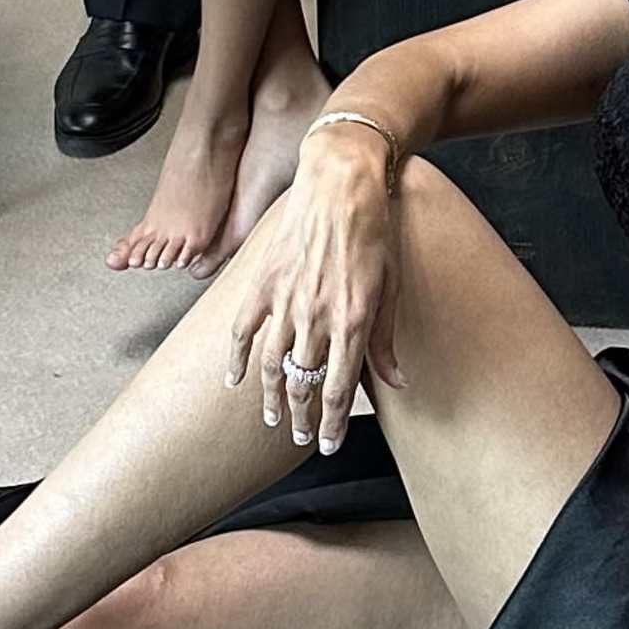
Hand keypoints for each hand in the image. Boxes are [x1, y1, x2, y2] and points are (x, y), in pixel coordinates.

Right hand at [216, 123, 405, 451]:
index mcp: (351, 322)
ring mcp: (285, 301)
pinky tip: (233, 379)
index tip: (325, 445)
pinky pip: (242, 330)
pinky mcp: (264, 282)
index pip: (336, 391)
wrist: (341, 183)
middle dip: (302, 418)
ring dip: (271, 398)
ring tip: (275, 418)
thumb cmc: (373, 232)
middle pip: (302, 384)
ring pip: (271, 365)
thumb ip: (385, 340)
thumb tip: (395, 383)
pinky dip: (235, 358)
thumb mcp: (390, 287)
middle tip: (301, 436)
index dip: (330, 425)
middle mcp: (315, 318)